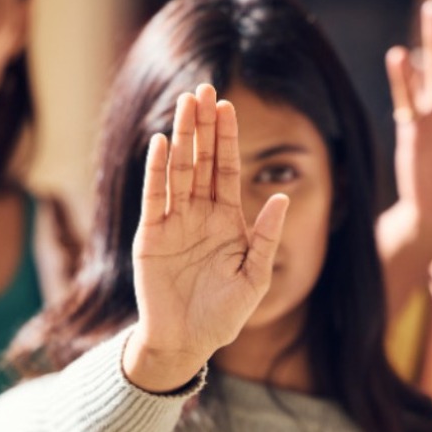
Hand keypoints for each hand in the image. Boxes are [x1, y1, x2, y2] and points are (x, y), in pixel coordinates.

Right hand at [124, 85, 288, 392]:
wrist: (188, 343)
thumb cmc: (224, 314)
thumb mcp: (255, 276)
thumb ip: (266, 238)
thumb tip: (281, 197)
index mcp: (226, 220)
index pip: (226, 169)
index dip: (226, 138)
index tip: (227, 105)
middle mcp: (198, 214)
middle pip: (201, 160)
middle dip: (203, 125)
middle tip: (204, 88)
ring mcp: (173, 223)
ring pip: (178, 170)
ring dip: (181, 137)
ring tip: (184, 103)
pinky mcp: (150, 237)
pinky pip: (154, 198)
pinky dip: (157, 171)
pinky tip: (160, 144)